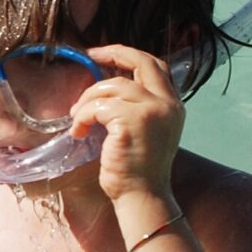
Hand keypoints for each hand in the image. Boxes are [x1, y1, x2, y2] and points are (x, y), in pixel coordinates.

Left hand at [69, 44, 184, 202]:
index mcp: (173, 105)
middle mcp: (167, 104)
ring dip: (88, 99)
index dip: (129, 55)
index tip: (105, 56)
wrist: (142, 197)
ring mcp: (151, 112)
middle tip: (90, 56)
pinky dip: (83, 117)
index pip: (156, 65)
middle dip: (112, 53)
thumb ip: (139, 106)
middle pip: (140, 61)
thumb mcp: (149, 130)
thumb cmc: (139, 170)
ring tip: (78, 118)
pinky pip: (98, 107)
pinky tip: (79, 132)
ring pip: (111, 86)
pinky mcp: (131, 123)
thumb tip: (109, 85)